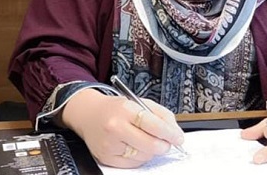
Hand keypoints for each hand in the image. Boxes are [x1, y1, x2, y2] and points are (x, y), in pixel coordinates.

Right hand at [60, 88, 184, 167]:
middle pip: (150, 144)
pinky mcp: (106, 158)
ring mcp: (110, 144)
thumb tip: (175, 133)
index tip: (178, 137)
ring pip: (143, 156)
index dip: (170, 134)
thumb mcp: (139, 102)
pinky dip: (140, 157)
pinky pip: (133, 164)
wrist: (89, 115)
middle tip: (167, 142)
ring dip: (151, 151)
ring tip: (146, 140)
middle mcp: (115, 127)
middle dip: (164, 145)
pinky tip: (136, 147)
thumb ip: (160, 115)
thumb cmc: (116, 108)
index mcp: (125, 109)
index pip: (154, 125)